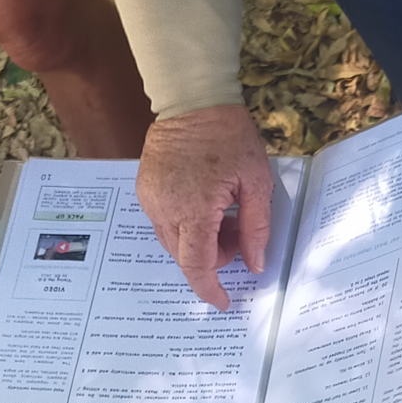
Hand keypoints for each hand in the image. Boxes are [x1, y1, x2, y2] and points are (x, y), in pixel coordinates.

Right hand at [137, 103, 274, 309]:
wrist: (193, 100)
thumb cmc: (229, 136)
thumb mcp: (256, 182)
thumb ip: (256, 228)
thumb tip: (254, 265)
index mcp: (193, 209)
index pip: (196, 265)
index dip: (210, 289)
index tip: (224, 302)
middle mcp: (164, 208)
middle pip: (185, 256)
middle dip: (213, 257)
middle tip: (237, 233)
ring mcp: (150, 199)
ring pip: (173, 242)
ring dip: (199, 241)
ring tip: (223, 215)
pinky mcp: (145, 189)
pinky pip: (163, 222)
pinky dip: (185, 225)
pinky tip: (204, 205)